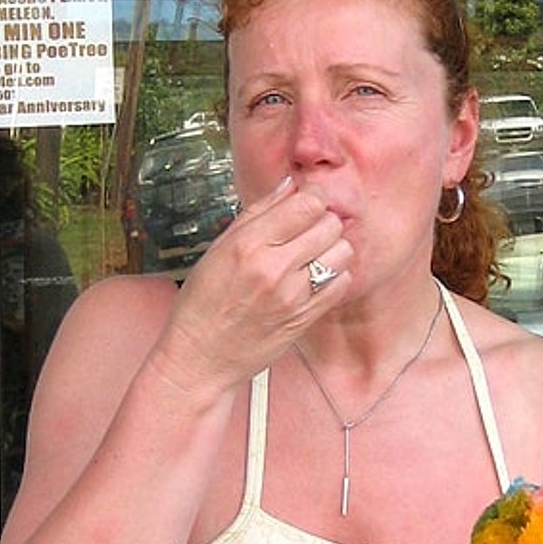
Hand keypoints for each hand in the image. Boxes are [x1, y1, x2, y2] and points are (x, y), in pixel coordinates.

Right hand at [155, 178, 353, 397]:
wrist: (201, 357)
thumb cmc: (203, 304)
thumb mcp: (219, 249)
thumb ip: (258, 213)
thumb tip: (290, 186)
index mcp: (248, 245)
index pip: (305, 204)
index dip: (312, 198)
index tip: (307, 203)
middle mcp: (273, 268)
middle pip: (329, 225)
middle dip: (322, 222)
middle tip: (308, 231)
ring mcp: (293, 296)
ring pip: (341, 252)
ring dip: (332, 249)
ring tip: (312, 256)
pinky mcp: (305, 318)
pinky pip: (340, 284)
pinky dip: (334, 276)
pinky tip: (315, 278)